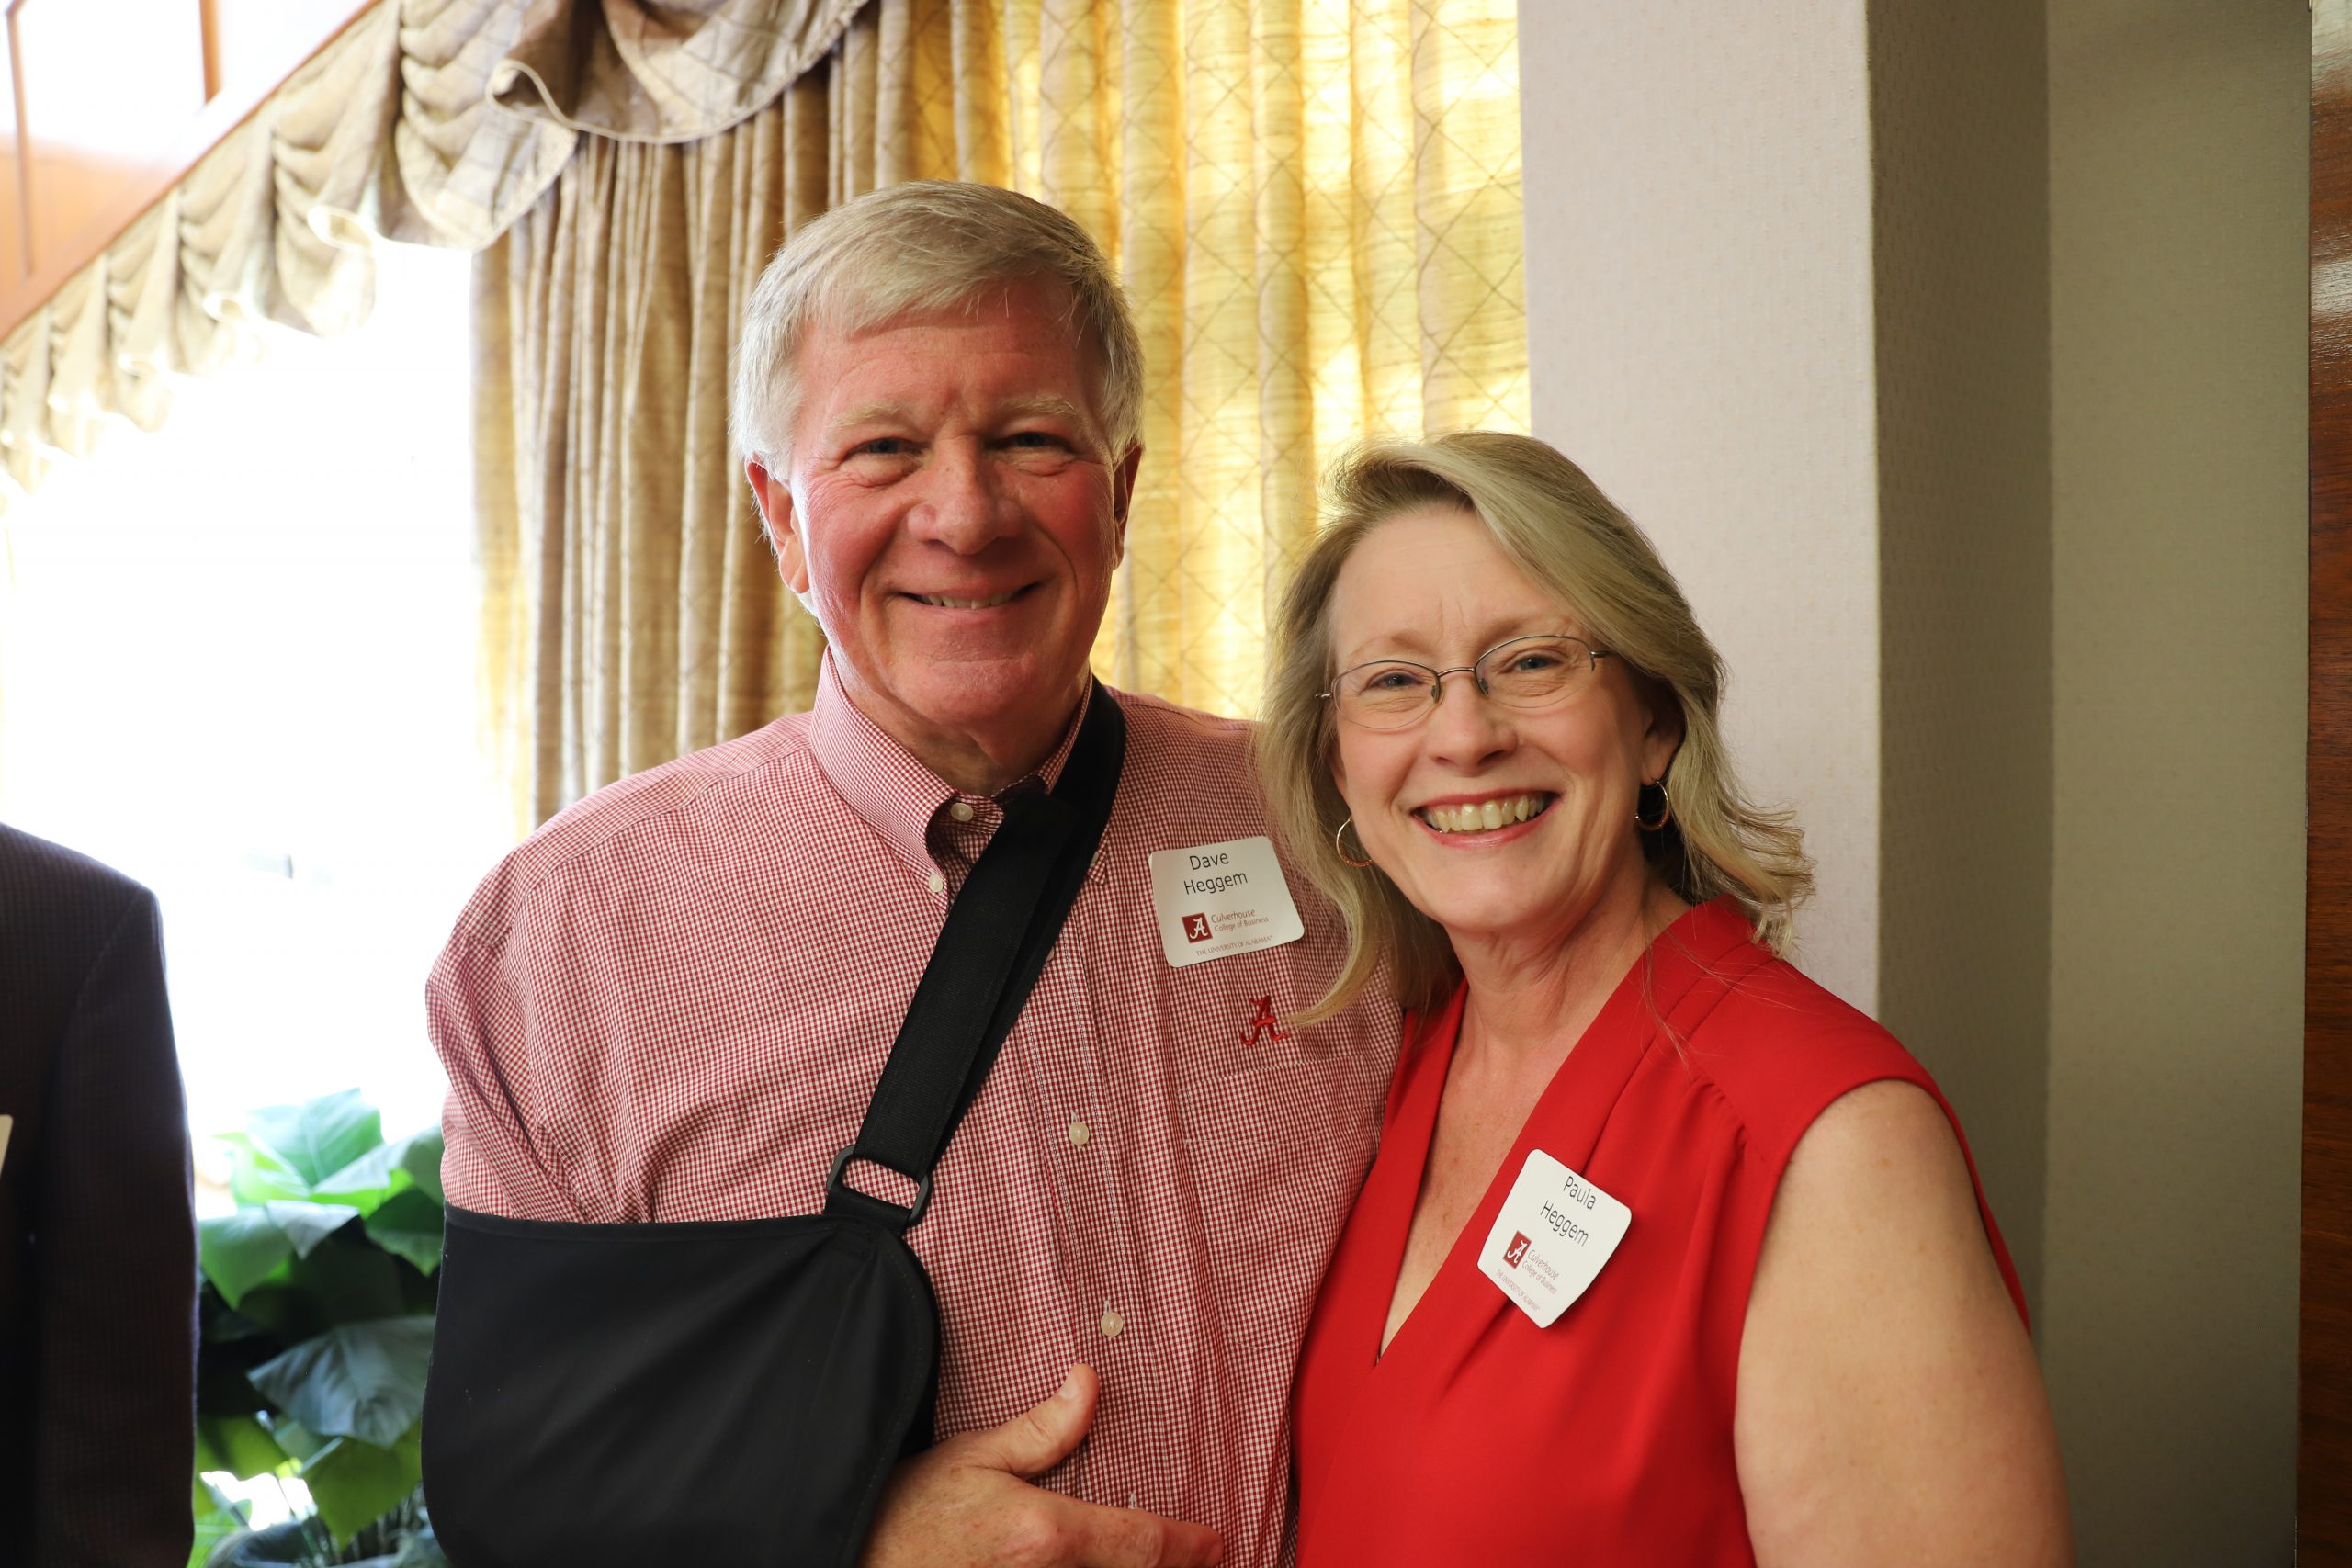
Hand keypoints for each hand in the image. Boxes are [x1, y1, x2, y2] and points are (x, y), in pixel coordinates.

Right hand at [860, 1364, 1224, 1567]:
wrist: (852, 1557)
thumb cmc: (903, 1510)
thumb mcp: (972, 1457)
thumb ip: (1041, 1430)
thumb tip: (1088, 1386)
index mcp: (1045, 1535)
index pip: (1139, 1545)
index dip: (1186, 1545)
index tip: (1215, 1543)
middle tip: (1203, 1558)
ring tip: (1158, 1564)